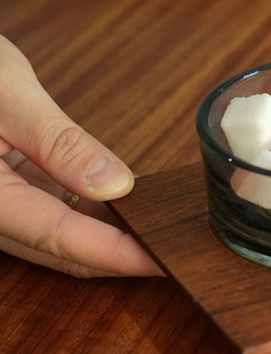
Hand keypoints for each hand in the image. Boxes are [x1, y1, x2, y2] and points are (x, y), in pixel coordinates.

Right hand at [0, 35, 162, 278]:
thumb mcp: (6, 92)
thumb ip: (59, 142)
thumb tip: (115, 185)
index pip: (56, 236)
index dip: (113, 254)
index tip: (160, 261)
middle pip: (54, 248)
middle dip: (113, 253)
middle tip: (171, 250)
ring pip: (49, 235)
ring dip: (99, 234)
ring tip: (155, 227)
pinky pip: (40, 212)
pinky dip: (80, 212)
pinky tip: (119, 204)